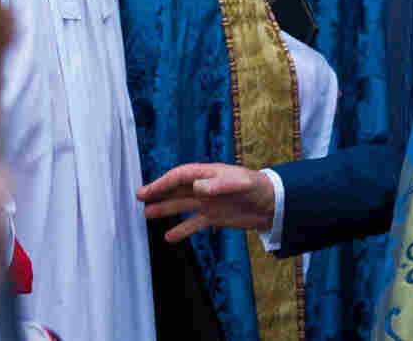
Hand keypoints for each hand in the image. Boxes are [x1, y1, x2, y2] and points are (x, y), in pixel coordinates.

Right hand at [136, 163, 274, 242]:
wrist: (274, 205)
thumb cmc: (258, 188)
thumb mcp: (241, 184)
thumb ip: (219, 186)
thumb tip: (197, 187)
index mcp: (209, 174)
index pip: (180, 176)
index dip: (163, 183)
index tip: (147, 191)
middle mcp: (205, 187)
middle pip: (176, 189)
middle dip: (158, 192)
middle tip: (139, 198)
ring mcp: (208, 203)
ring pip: (181, 205)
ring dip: (165, 209)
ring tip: (146, 214)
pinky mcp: (214, 217)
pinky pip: (193, 223)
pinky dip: (182, 230)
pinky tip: (169, 237)